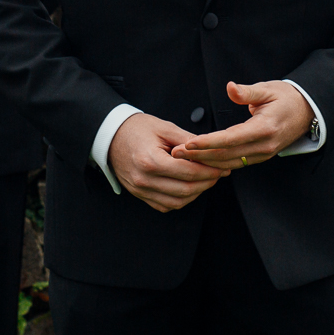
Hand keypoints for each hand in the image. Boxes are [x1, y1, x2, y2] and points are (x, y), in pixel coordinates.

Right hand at [110, 113, 227, 212]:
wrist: (111, 136)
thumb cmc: (137, 129)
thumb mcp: (165, 128)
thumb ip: (189, 141)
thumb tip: (211, 151)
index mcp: (151, 161)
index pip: (188, 172)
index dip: (209, 171)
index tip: (222, 167)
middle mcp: (144, 180)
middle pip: (185, 190)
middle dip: (207, 183)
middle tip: (219, 174)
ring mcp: (141, 190)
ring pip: (177, 202)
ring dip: (196, 193)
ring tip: (206, 180)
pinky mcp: (140, 195)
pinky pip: (165, 206)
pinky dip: (181, 200)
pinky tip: (189, 188)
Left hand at [172, 81, 312, 170]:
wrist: (308, 111)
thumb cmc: (287, 97)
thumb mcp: (268, 88)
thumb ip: (247, 91)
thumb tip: (230, 87)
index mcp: (265, 128)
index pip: (231, 139)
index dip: (208, 142)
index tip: (188, 143)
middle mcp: (264, 145)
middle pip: (226, 155)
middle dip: (199, 156)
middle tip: (176, 153)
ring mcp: (263, 154)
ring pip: (230, 163)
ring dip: (205, 162)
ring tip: (183, 158)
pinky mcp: (261, 156)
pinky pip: (236, 163)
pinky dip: (217, 163)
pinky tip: (201, 160)